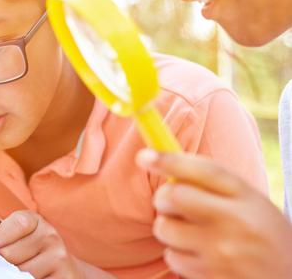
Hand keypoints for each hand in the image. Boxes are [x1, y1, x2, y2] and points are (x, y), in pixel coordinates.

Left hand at [0, 210, 81, 277]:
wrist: (63, 266)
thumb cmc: (33, 249)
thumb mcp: (19, 234)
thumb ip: (1, 232)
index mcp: (37, 221)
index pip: (18, 223)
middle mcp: (51, 236)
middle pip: (11, 252)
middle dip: (5, 259)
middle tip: (11, 260)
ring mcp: (59, 257)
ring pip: (21, 271)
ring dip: (17, 273)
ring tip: (26, 267)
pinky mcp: (64, 276)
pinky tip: (36, 275)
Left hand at [138, 149, 291, 277]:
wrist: (289, 277)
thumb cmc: (261, 232)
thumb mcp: (248, 200)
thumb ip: (210, 181)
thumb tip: (158, 160)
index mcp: (247, 198)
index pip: (204, 171)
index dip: (169, 160)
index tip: (145, 156)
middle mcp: (237, 224)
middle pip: (174, 196)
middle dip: (163, 197)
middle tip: (170, 202)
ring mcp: (224, 254)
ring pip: (166, 229)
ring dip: (167, 228)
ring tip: (188, 232)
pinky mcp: (213, 277)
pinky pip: (173, 258)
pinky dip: (177, 254)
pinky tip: (197, 255)